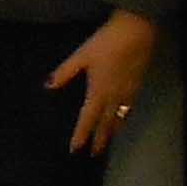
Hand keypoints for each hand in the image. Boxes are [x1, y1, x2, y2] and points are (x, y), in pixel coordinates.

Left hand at [48, 10, 158, 154]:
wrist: (138, 31)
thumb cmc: (107, 42)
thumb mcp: (82, 55)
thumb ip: (66, 71)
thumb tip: (48, 85)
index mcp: (98, 91)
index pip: (87, 119)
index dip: (81, 135)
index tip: (75, 149)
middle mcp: (114, 97)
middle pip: (106, 123)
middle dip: (100, 139)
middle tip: (95, 154)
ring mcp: (128, 91)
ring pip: (120, 117)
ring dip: (113, 130)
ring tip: (109, 140)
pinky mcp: (138, 84)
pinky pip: (130, 107)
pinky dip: (125, 116)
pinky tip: (125, 115)